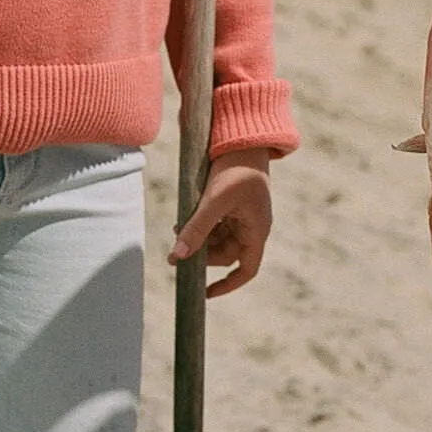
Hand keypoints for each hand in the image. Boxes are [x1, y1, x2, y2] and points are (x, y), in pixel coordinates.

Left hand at [169, 146, 273, 296]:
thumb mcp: (214, 201)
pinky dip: (200, 225)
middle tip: (174, 253)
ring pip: (217, 239)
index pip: (246, 270)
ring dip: (198, 238)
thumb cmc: (236, 168)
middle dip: (201, 254)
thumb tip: (178, 256)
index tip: (206, 292)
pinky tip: (184, 220)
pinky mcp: (232, 205)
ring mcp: (241, 216)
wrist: (242, 138)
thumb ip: (197, 229)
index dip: (228, 285)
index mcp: (256, 231)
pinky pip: (214, 224)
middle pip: (225, 254)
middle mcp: (251, 227)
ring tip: (177, 229)